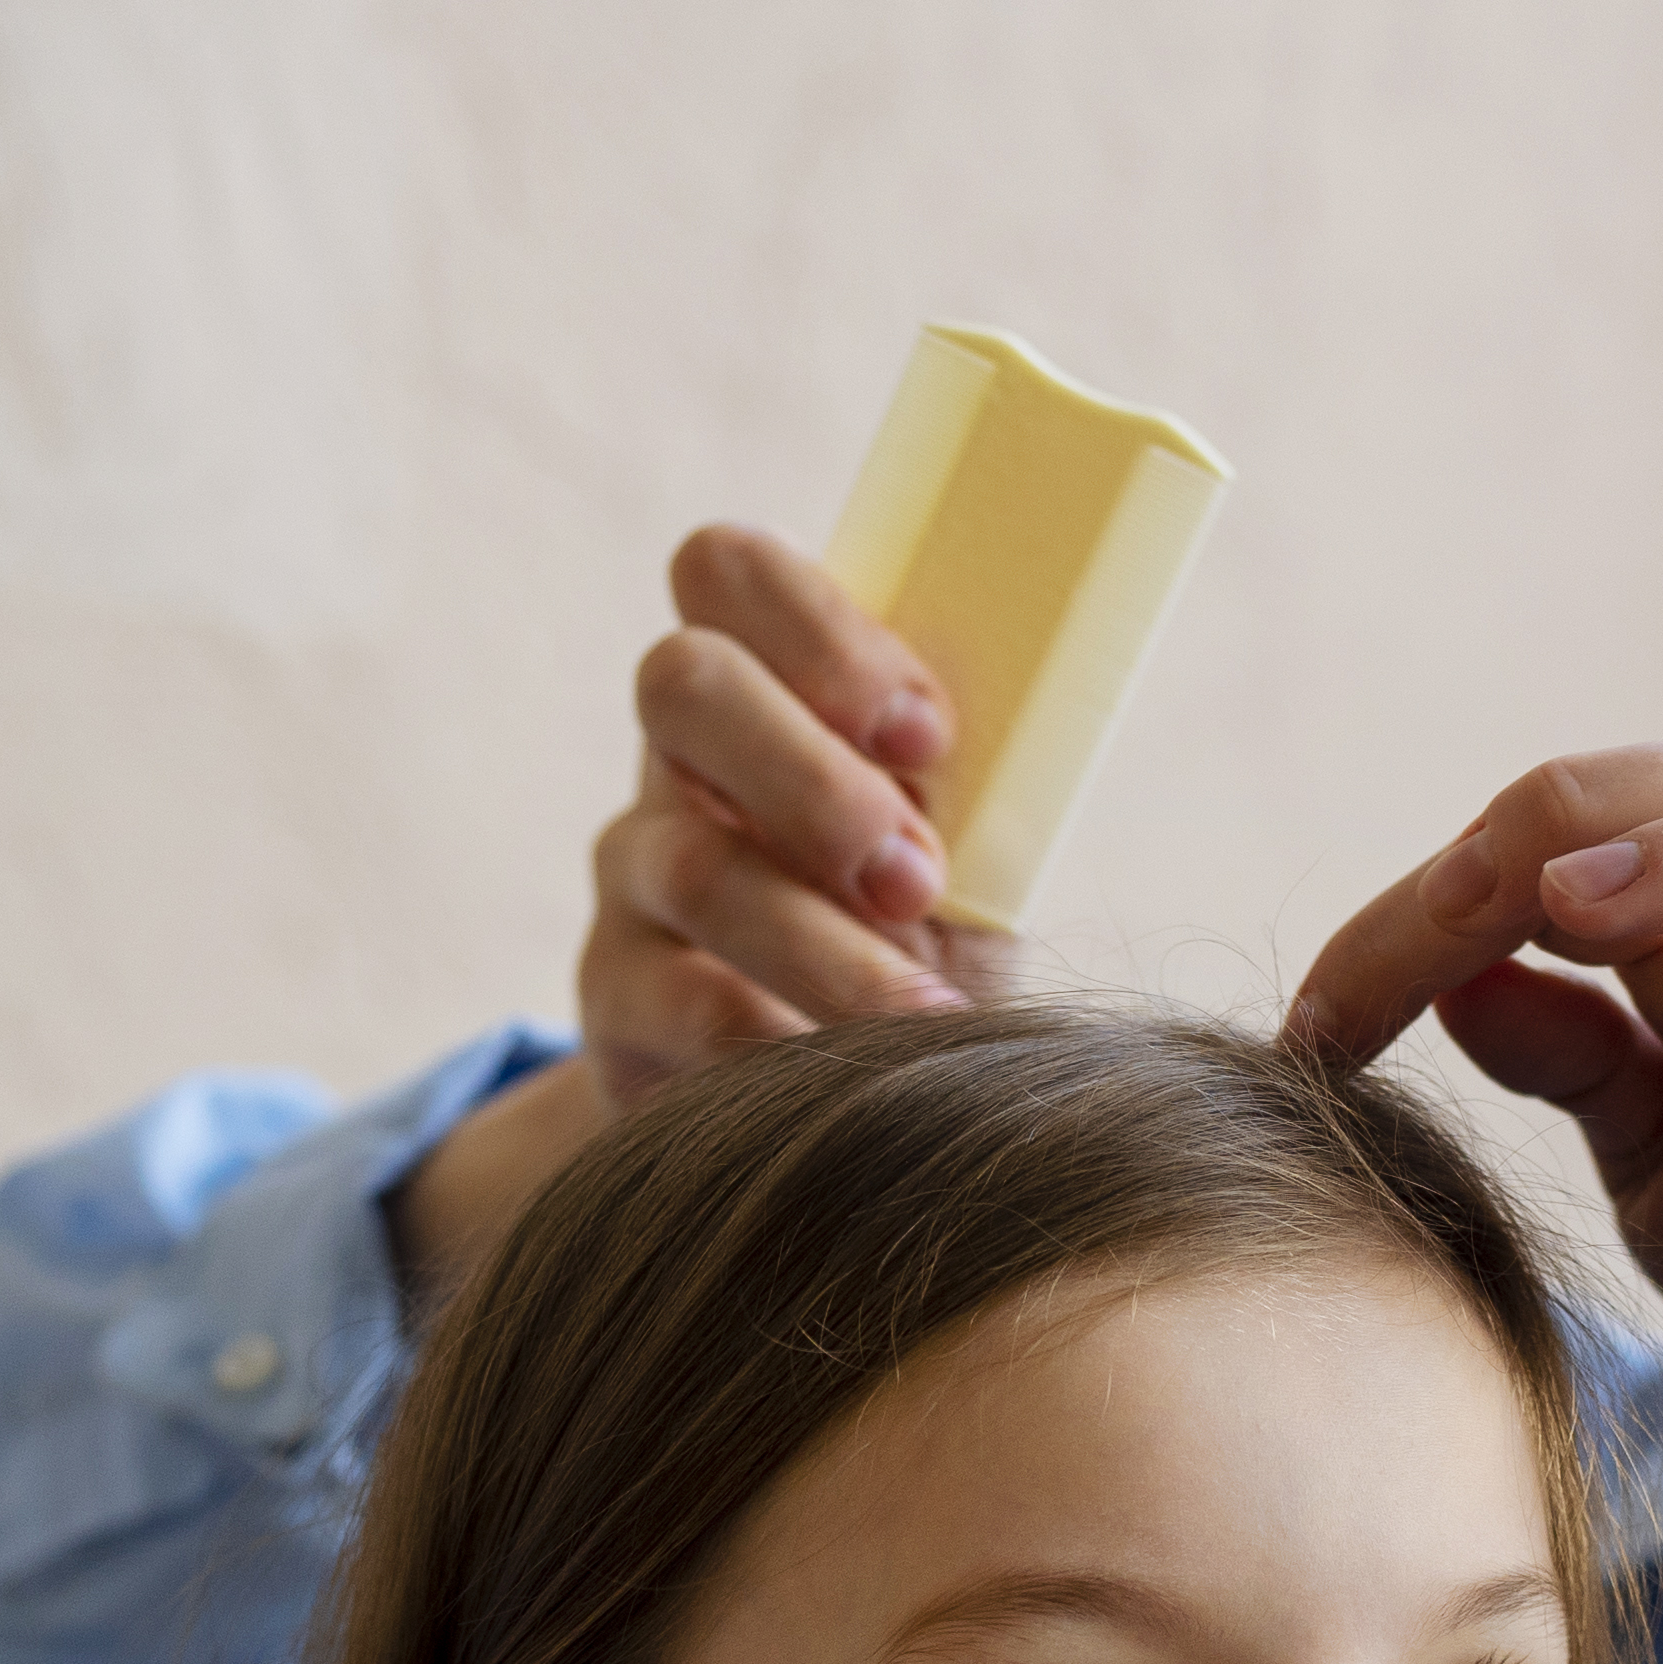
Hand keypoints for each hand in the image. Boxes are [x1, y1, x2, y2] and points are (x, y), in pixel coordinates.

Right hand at [391, 524, 1016, 1306]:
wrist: (831, 1090)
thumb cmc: (925, 935)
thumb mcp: (967, 843)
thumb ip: (978, 781)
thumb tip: (1048, 742)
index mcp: (770, 686)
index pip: (731, 573)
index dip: (823, 637)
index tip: (928, 739)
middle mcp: (681, 763)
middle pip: (683, 684)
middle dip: (812, 779)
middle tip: (916, 881)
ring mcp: (633, 876)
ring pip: (690, 865)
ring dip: (821, 942)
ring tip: (920, 1017)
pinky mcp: (614, 998)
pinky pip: (674, 1005)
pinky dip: (775, 1042)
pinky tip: (845, 1074)